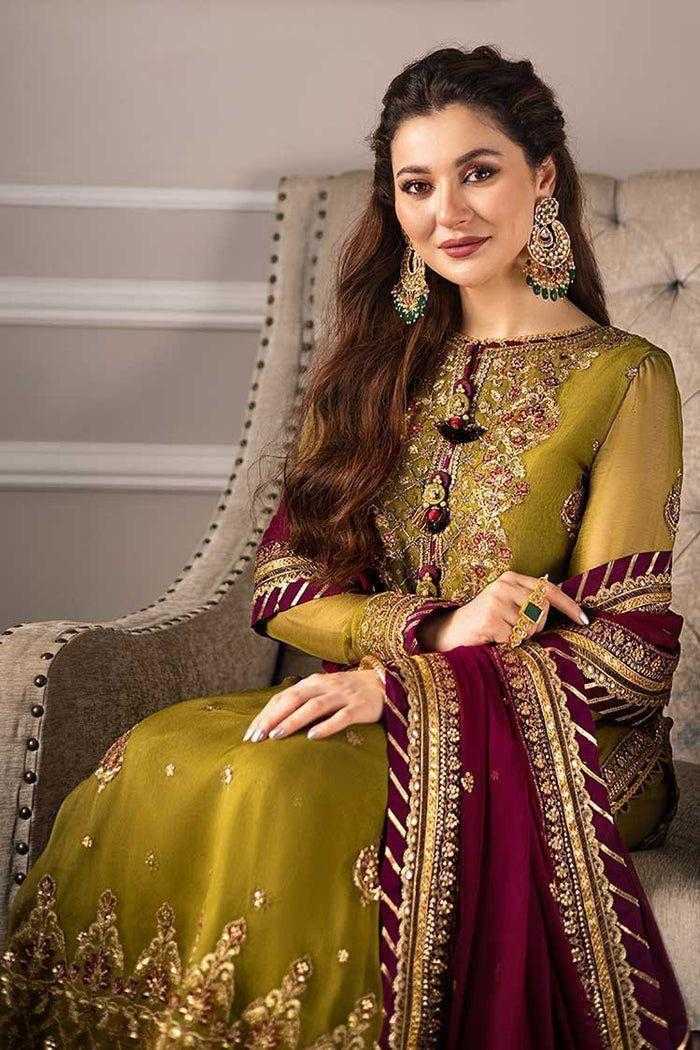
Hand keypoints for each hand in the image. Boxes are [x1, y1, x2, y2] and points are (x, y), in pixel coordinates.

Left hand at [242, 669, 384, 742]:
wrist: (386, 684)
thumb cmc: (349, 692)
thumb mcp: (324, 691)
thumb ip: (304, 701)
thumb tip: (274, 721)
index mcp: (313, 683)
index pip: (284, 697)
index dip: (266, 713)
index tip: (250, 732)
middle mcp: (326, 686)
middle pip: (294, 699)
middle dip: (273, 717)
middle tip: (256, 736)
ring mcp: (343, 696)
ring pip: (314, 707)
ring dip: (293, 720)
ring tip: (276, 735)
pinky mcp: (360, 708)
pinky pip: (341, 717)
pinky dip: (326, 726)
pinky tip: (313, 736)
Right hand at [417, 571, 588, 650]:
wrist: (448, 631)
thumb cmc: (484, 622)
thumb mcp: (507, 606)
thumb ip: (529, 603)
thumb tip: (567, 611)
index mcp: (511, 579)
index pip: (549, 589)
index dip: (569, 605)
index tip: (584, 619)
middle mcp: (504, 585)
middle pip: (544, 610)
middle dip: (537, 627)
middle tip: (516, 632)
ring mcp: (496, 600)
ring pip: (531, 626)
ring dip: (521, 637)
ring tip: (502, 634)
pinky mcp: (490, 618)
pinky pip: (515, 638)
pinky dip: (507, 644)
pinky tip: (493, 639)